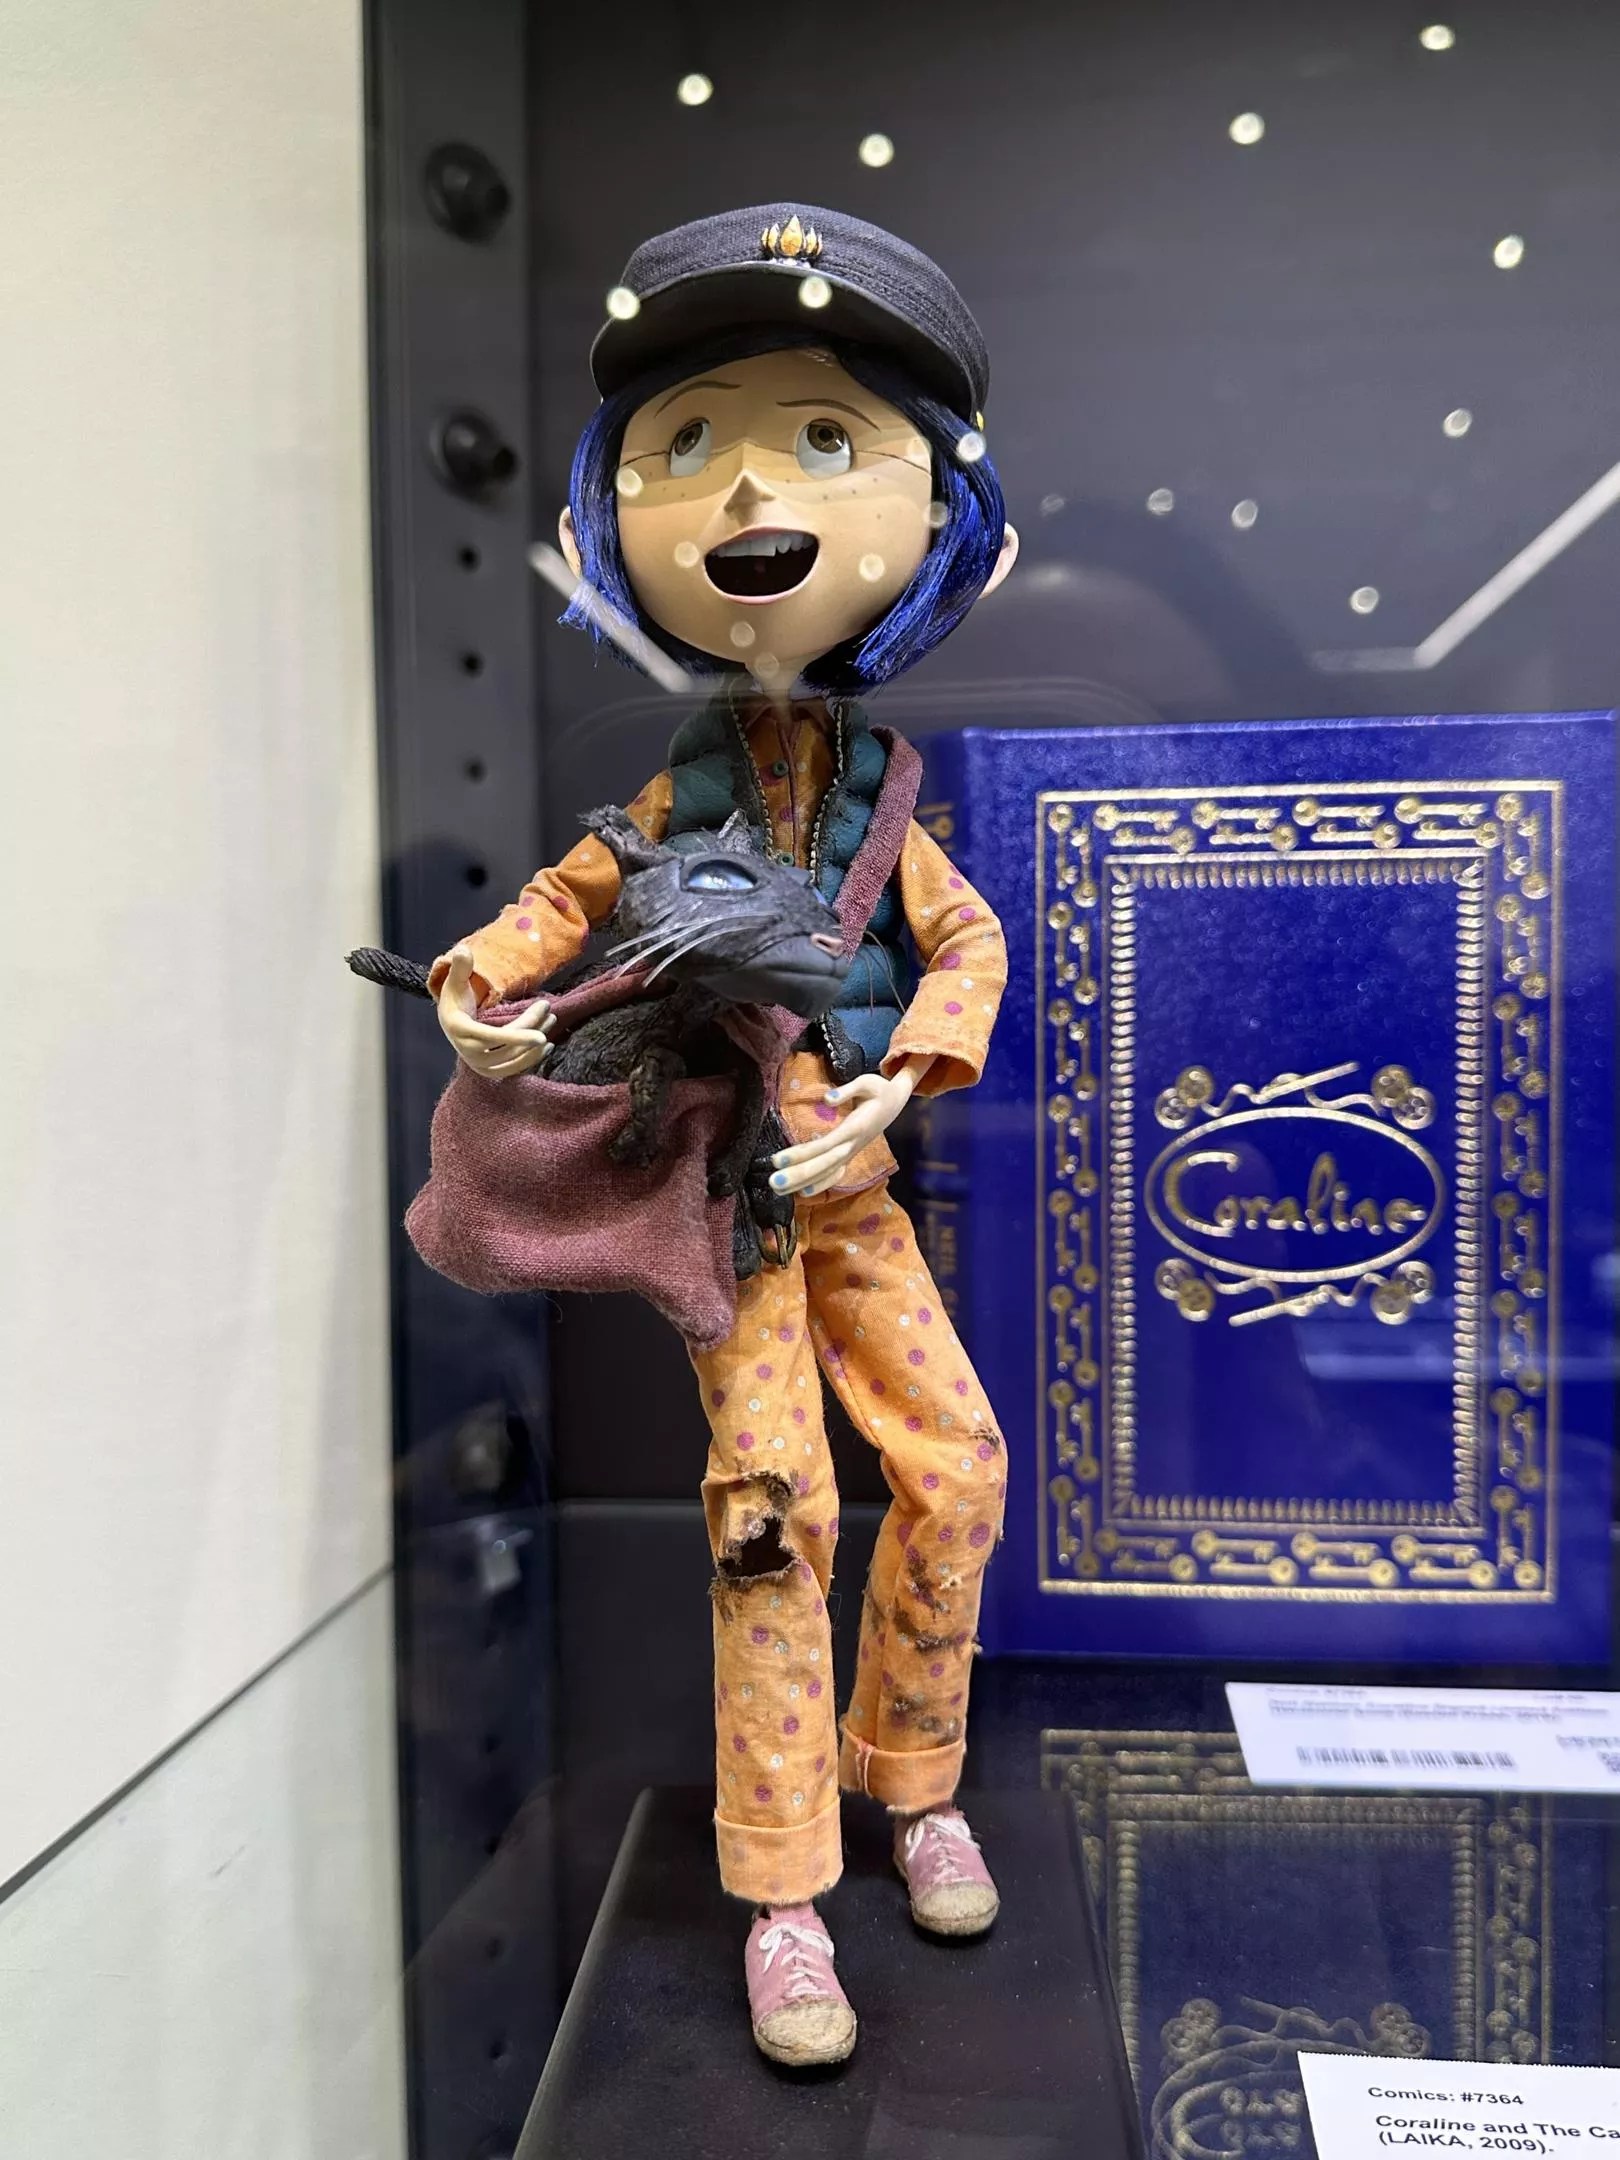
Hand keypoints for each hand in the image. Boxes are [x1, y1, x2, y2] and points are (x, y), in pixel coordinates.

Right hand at [434, 943, 553, 1080]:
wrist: (450, 1022)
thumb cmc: (456, 999)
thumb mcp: (456, 982)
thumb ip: (461, 967)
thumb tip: (464, 951)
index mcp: (462, 1031)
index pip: (494, 1037)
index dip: (518, 1037)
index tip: (542, 1037)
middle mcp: (469, 1052)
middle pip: (509, 1045)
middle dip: (532, 1026)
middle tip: (547, 1007)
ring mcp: (479, 1065)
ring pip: (514, 1058)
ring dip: (536, 1043)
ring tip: (551, 1020)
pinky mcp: (488, 1071)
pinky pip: (512, 1069)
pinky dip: (531, 1060)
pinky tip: (547, 1045)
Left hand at [768, 1063, 921, 1198]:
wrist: (897, 1102)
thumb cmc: (879, 1089)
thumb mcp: (867, 1082)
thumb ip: (846, 1090)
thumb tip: (826, 1099)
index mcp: (855, 1128)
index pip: (824, 1145)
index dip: (801, 1154)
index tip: (777, 1160)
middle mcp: (853, 1145)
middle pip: (823, 1164)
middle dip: (798, 1175)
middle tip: (773, 1184)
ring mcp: (852, 1152)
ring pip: (827, 1172)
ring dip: (803, 1182)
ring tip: (778, 1190)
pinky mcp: (850, 1154)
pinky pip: (835, 1174)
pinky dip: (821, 1184)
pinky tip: (803, 1193)